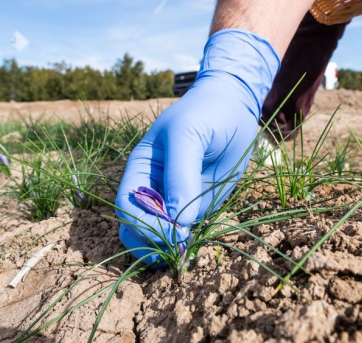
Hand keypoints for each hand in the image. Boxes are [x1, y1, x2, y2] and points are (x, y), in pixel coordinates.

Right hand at [115, 29, 279, 264]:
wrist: (233, 106)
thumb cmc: (205, 113)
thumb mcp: (188, 136)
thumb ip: (180, 175)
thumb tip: (178, 222)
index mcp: (140, 169)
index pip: (128, 205)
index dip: (143, 224)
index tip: (171, 231)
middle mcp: (153, 187)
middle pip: (136, 226)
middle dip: (150, 243)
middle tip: (175, 251)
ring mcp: (175, 198)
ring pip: (158, 235)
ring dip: (166, 249)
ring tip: (183, 255)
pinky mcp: (197, 206)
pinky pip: (186, 231)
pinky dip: (187, 244)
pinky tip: (195, 247)